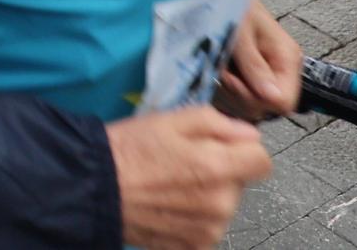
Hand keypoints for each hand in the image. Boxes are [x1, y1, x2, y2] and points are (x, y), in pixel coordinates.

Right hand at [108, 107, 270, 249]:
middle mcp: (220, 204)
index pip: (262, 159)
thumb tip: (246, 132)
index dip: (241, 147)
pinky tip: (167, 204)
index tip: (221, 145)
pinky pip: (207, 226)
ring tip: (170, 183)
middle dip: (219, 170)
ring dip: (206, 194)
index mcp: (218, 168)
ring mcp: (209, 229)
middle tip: (181, 161)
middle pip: (239, 182)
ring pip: (223, 205)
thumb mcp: (170, 119)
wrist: (94, 187)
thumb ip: (216, 122)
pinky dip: (193, 217)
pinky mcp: (193, 246)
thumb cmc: (127, 150)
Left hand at [218, 0, 302, 120]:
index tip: (232, 79)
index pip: (284, 103)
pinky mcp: (250, 77)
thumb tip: (273, 99)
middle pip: (266, 109)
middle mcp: (281, 71)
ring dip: (228, 90)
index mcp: (287, 58)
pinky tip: (217, 70)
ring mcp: (266, 75)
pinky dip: (223, 88)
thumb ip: (254, 64)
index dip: (256, 99)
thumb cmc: (232, 4)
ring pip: (250, 107)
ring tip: (218, 65)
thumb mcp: (240, 31)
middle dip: (238, 94)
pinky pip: (238, 99)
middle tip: (221, 69)